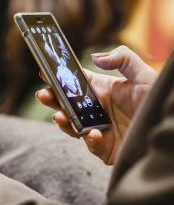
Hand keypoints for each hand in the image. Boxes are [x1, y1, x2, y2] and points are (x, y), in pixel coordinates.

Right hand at [36, 46, 156, 163]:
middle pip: (67, 104)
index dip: (59, 78)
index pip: (75, 84)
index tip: (45, 73)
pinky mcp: (102, 147)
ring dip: (62, 121)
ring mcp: (96, 128)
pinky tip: (94, 133)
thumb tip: (95, 57)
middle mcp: (94, 110)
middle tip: (42, 94)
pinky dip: (89, 139)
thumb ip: (122, 59)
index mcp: (100, 91)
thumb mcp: (143, 74)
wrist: (166, 127)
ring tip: (59, 116)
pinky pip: (91, 144)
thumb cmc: (155, 100)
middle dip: (52, 99)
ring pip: (71, 125)